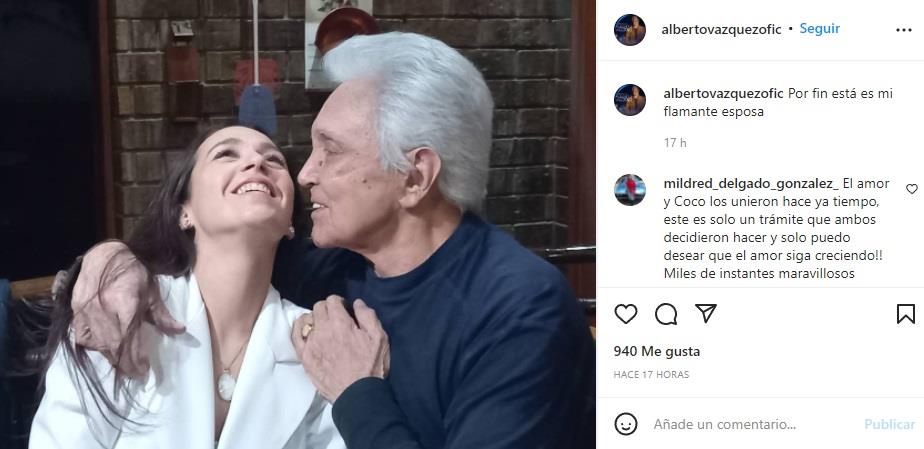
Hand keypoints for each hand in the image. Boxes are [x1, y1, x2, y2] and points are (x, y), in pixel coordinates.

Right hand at [71, 241, 184, 376]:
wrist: (106, 255)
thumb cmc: (133, 273)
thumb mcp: (152, 292)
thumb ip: (162, 315)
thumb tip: (180, 331)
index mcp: (125, 304)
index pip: (129, 340)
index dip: (135, 359)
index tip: (144, 370)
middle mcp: (103, 310)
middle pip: (114, 346)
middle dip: (126, 364)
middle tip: (136, 373)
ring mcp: (86, 311)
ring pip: (98, 344)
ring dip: (112, 357)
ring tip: (124, 365)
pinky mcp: (76, 311)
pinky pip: (83, 337)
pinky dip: (95, 346)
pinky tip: (105, 350)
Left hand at [291, 296, 389, 401]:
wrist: (357, 394)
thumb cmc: (371, 366)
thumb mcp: (379, 338)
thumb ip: (368, 316)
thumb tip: (357, 303)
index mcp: (341, 323)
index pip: (332, 300)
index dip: (340, 302)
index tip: (346, 310)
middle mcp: (323, 330)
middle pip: (318, 307)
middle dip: (328, 309)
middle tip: (336, 319)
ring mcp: (311, 344)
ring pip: (306, 319)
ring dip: (315, 318)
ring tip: (323, 327)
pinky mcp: (304, 357)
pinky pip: (295, 335)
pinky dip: (300, 328)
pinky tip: (307, 330)